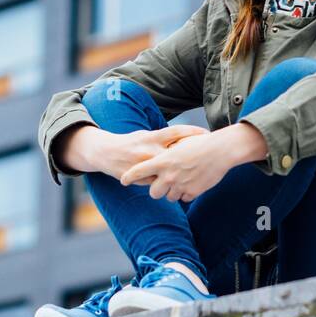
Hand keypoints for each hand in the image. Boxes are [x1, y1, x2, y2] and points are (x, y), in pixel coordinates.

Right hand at [66, 124, 209, 181]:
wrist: (106, 153)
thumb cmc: (131, 142)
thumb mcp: (146, 135)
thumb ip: (162, 139)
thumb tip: (183, 138)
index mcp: (152, 137)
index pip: (176, 132)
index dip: (193, 132)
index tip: (207, 133)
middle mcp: (149, 150)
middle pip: (176, 152)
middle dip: (193, 153)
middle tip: (209, 153)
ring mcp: (144, 166)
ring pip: (168, 172)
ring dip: (183, 173)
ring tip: (200, 171)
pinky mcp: (139, 179)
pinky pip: (158, 183)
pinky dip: (169, 183)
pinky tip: (182, 184)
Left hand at [120, 123, 266, 201]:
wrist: (221, 150)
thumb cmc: (200, 144)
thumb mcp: (178, 144)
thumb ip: (166, 155)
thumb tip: (158, 160)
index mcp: (163, 161)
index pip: (139, 171)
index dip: (129, 177)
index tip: (123, 180)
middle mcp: (169, 175)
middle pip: (154, 193)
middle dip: (157, 190)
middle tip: (163, 183)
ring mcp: (180, 185)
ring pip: (169, 197)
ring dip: (173, 191)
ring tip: (183, 179)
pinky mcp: (192, 192)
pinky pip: (184, 198)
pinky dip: (187, 193)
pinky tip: (193, 182)